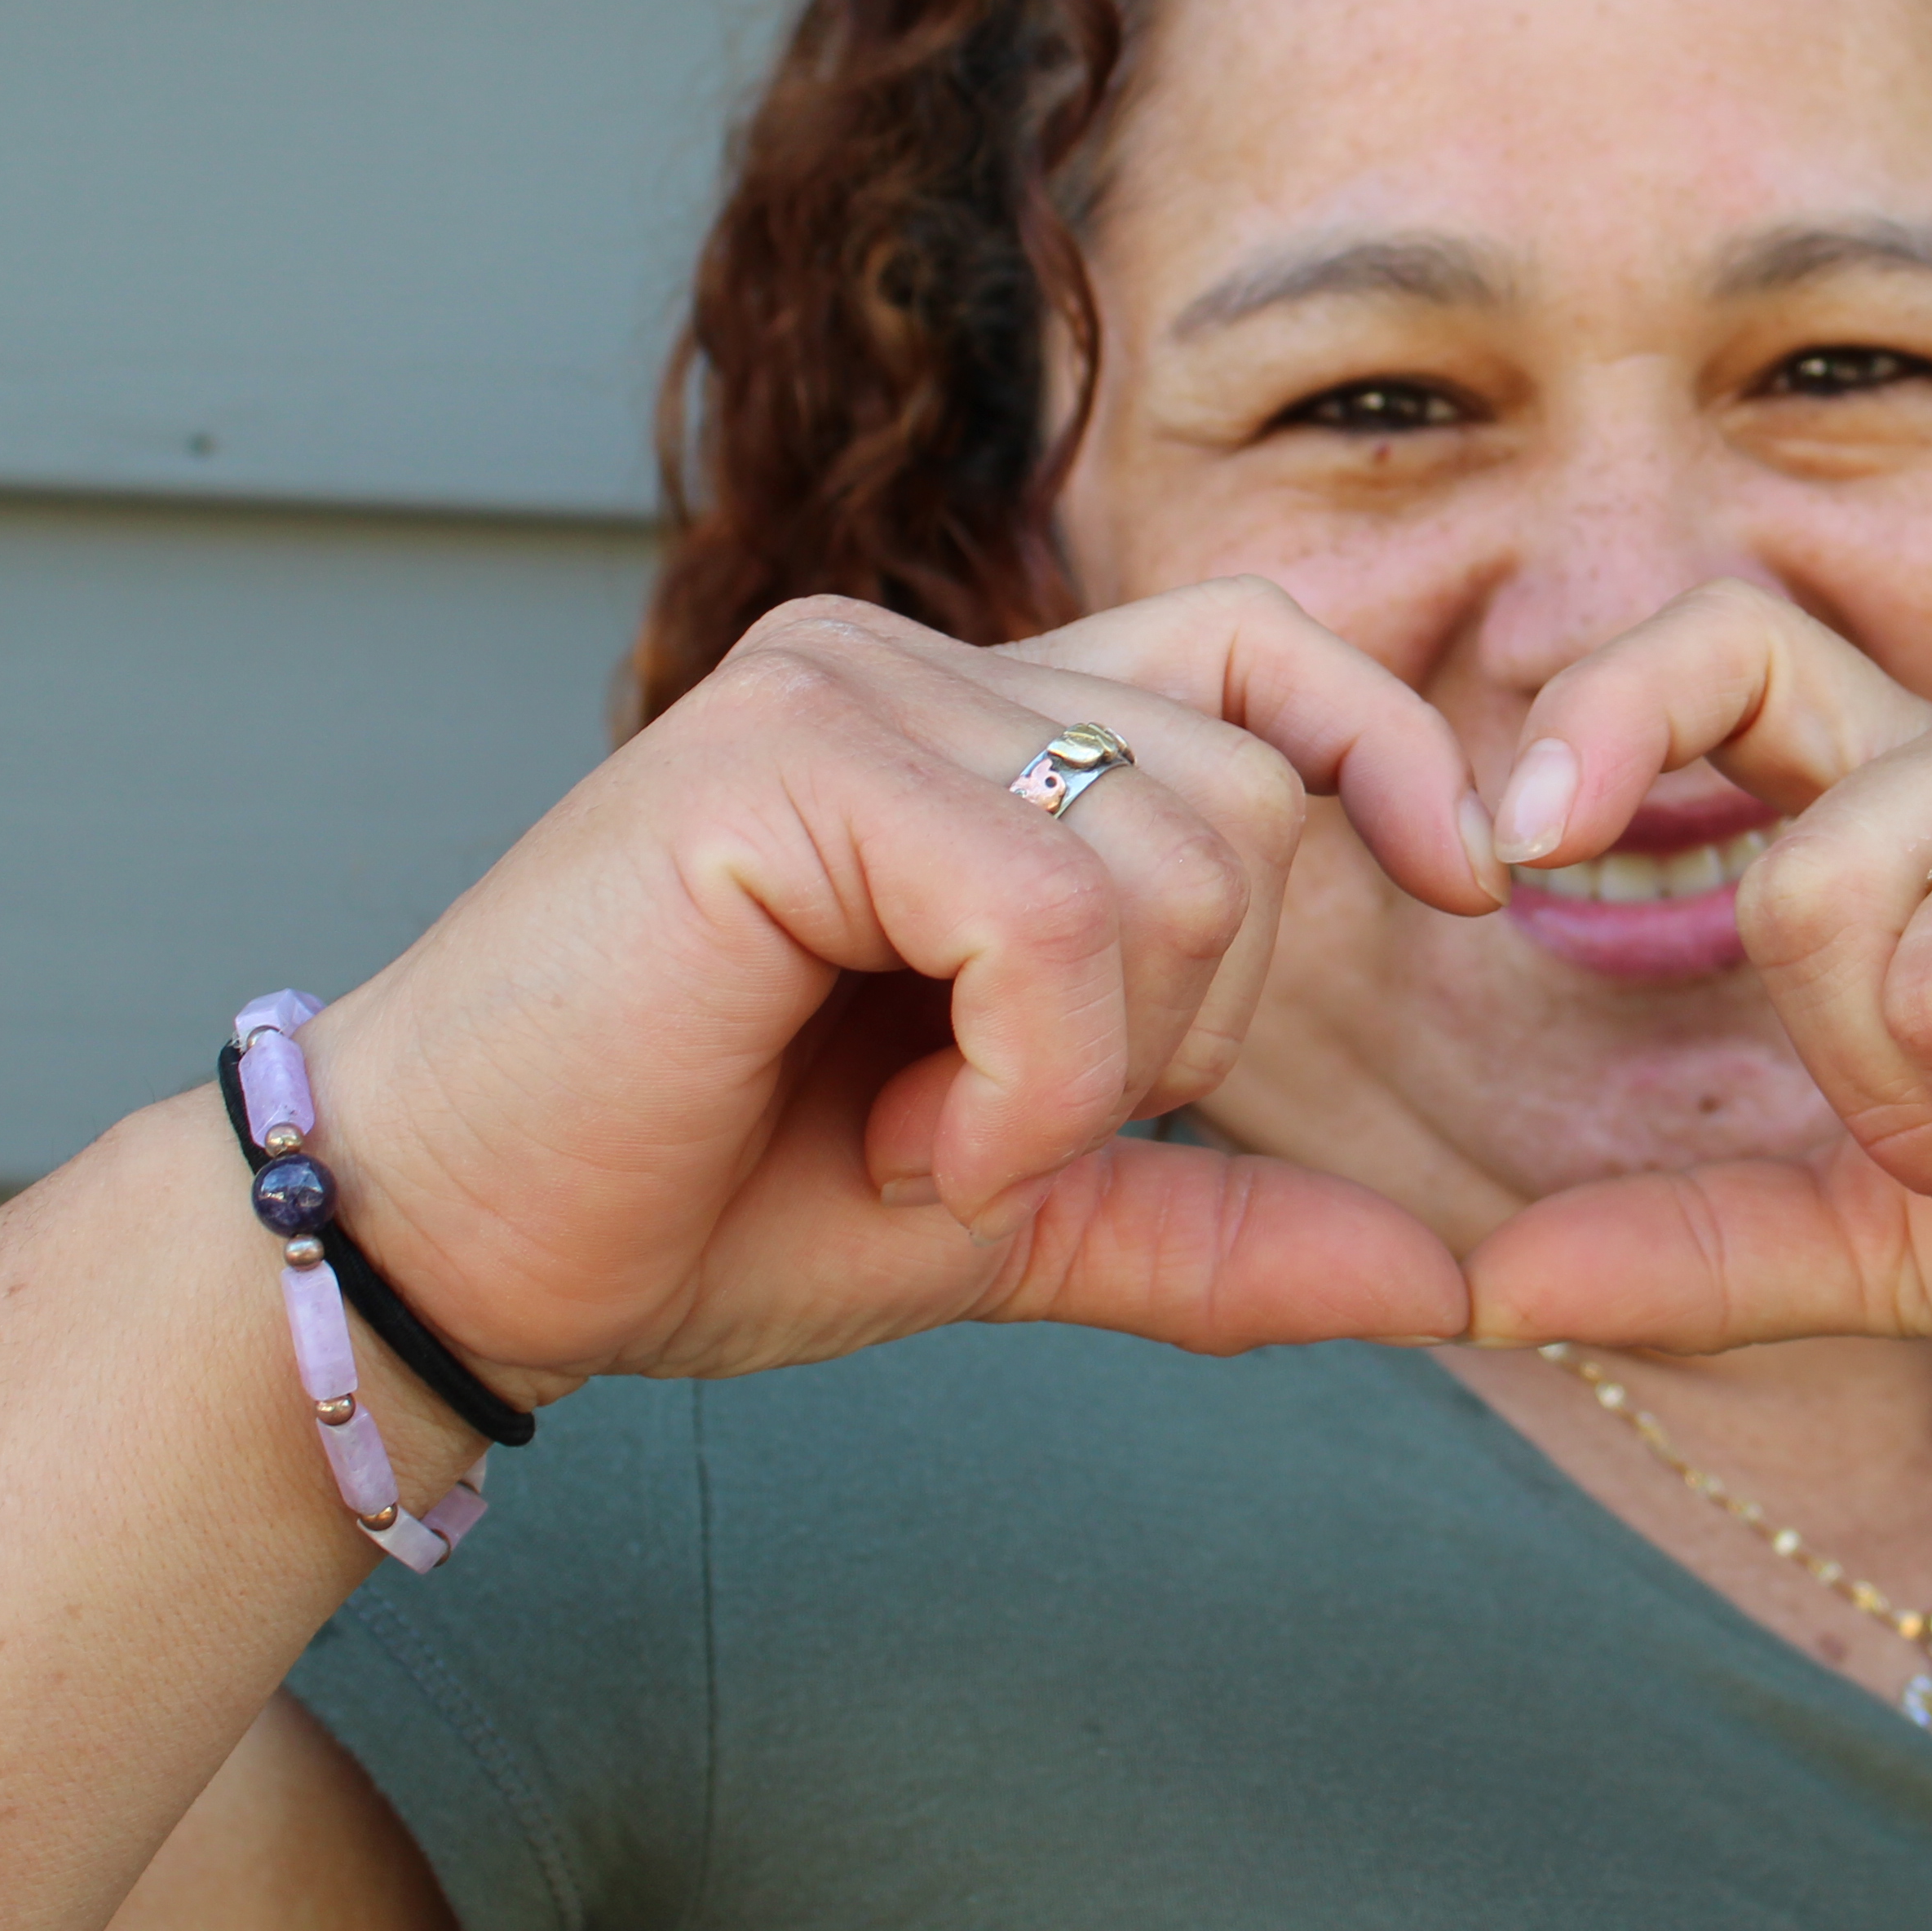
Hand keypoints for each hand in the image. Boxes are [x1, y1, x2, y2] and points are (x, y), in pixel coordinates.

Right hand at [297, 583, 1501, 1394]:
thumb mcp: (1023, 1206)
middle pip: (1252, 805)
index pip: (1259, 649)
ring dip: (1087, 1078)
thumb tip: (1456, 1280)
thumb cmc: (706, 1199)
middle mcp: (914, 661)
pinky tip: (901, 1140)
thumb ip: (1226, 1220)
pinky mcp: (782, 755)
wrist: (461, 1253)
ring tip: (914, 1132)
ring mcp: (844, 684)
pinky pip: (1052, 916)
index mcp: (975, 722)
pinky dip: (1023, 1082)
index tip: (1470, 885)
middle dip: (1184, 1033)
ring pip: (1177, 865)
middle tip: (985, 1128)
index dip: (1385, 748)